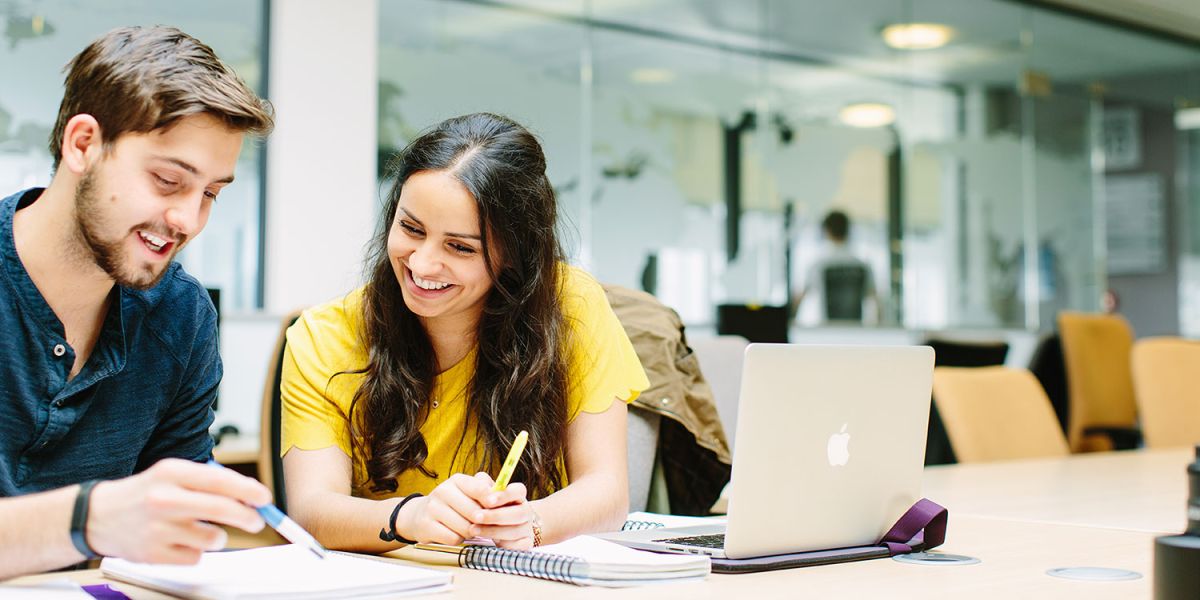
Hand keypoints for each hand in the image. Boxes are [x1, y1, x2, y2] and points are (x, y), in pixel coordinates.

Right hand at [86, 458, 269, 563]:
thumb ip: (209, 482)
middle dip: (248, 517)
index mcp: (171, 472)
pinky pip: (195, 557)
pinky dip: (194, 551)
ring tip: (196, 528)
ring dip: (215, 536)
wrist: (97, 516)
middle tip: (257, 521)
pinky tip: (177, 541)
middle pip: (221, 510)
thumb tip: (250, 496)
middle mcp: (163, 498)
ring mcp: (157, 528)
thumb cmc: (145, 493)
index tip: (265, 498)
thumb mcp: (172, 474)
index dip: (248, 491)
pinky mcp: (153, 554)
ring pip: (213, 538)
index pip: (220, 481)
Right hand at [398, 473, 492, 544]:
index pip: (479, 488)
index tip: (497, 507)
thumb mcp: (467, 491)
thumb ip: (485, 489)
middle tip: (483, 523)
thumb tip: (502, 493)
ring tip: (467, 528)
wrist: (420, 514)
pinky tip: (455, 533)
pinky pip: (453, 538)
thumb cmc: (453, 503)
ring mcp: (433, 508)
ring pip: (465, 527)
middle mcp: (443, 491)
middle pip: (474, 512)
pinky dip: (458, 539)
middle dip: (482, 521)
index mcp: (457, 480)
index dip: (492, 499)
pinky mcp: (426, 526)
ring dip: (470, 532)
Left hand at [471, 481, 533, 549]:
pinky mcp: (525, 544)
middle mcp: (526, 511)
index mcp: (519, 495)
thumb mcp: (489, 492)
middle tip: (476, 517)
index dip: (504, 495)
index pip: (518, 491)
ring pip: (514, 531)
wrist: (510, 525)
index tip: (488, 500)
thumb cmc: (494, 506)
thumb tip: (479, 479)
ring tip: (473, 529)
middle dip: (495, 516)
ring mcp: (527, 528)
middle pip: (517, 513)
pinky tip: (488, 543)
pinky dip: (503, 546)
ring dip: (492, 531)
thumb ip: (483, 484)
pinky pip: (517, 547)